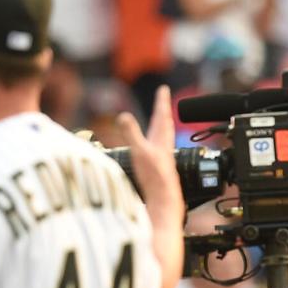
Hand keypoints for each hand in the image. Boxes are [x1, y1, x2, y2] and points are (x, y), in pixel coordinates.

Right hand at [116, 86, 180, 209]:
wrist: (163, 198)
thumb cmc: (154, 176)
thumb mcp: (139, 151)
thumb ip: (131, 133)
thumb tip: (123, 115)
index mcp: (160, 138)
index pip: (161, 115)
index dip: (162, 101)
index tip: (163, 89)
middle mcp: (164, 145)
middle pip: (164, 124)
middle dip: (162, 111)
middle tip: (163, 101)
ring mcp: (162, 156)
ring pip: (163, 136)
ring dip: (161, 126)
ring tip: (160, 121)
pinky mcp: (159, 167)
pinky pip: (158, 148)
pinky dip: (156, 142)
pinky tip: (153, 149)